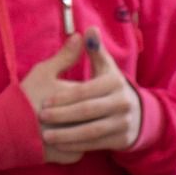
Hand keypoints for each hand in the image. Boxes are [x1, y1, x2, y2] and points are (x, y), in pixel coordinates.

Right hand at [19, 34, 88, 165]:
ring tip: (82, 120)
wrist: (5, 130)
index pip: (96, 93)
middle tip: (92, 105)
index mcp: (77, 99)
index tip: (91, 88)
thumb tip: (82, 35)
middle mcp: (81, 121)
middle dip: (95, 109)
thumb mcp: (43, 72)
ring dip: (90, 127)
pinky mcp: (70, 156)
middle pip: (97, 114)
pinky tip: (71, 136)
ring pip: (94, 132)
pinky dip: (78, 143)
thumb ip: (66, 56)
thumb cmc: (24, 98)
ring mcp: (78, 140)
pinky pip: (82, 148)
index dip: (93, 90)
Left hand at [37, 31, 143, 158]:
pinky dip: (76, 145)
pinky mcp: (121, 139)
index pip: (84, 91)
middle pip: (86, 111)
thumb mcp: (103, 67)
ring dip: (66, 135)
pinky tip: (59, 145)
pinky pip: (95, 144)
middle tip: (41, 118)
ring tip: (47, 136)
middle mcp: (123, 102)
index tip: (45, 102)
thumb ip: (94, 50)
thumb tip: (89, 29)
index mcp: (115, 81)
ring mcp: (124, 122)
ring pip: (90, 131)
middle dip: (62, 116)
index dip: (63, 98)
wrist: (133, 113)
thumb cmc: (107, 86)